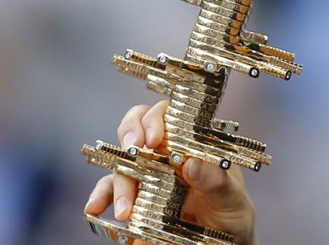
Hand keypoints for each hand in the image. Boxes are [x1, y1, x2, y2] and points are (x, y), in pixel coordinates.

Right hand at [84, 100, 257, 244]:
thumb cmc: (232, 214)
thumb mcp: (233, 199)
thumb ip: (217, 182)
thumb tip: (191, 163)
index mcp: (193, 143)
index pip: (172, 114)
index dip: (159, 117)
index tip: (155, 136)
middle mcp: (167, 152)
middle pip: (140, 125)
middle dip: (132, 131)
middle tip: (134, 148)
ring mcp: (147, 174)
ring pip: (122, 160)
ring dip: (118, 179)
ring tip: (125, 209)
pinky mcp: (133, 199)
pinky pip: (109, 191)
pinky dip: (99, 197)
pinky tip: (95, 208)